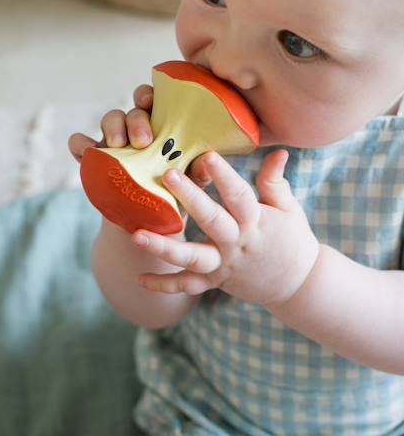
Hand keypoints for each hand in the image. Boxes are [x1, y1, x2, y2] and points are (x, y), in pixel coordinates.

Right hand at [68, 84, 212, 186]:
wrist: (150, 225)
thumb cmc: (174, 197)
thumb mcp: (190, 186)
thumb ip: (198, 172)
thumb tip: (206, 160)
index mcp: (163, 128)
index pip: (156, 101)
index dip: (150, 95)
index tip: (150, 102)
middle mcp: (138, 130)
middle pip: (134, 110)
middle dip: (136, 120)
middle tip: (143, 141)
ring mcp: (114, 143)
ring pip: (110, 119)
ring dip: (113, 127)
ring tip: (117, 145)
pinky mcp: (95, 159)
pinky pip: (80, 143)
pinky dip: (81, 144)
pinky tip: (87, 152)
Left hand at [133, 150, 319, 307]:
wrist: (298, 285)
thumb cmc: (293, 239)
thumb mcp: (288, 208)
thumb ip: (275, 180)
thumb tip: (278, 150)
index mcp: (256, 222)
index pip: (239, 196)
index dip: (224, 176)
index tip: (208, 155)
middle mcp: (237, 244)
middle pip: (212, 221)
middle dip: (190, 198)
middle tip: (167, 175)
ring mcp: (224, 266)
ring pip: (193, 259)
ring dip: (164, 248)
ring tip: (137, 236)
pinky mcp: (215, 282)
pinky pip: (187, 286)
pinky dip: (164, 285)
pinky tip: (140, 279)